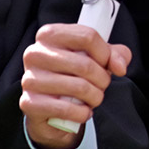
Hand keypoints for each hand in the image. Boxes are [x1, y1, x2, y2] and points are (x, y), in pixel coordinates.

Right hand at [19, 24, 131, 148]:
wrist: (50, 109)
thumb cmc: (74, 76)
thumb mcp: (97, 58)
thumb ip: (114, 55)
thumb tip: (119, 66)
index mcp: (50, 34)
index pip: (87, 36)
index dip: (105, 53)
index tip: (107, 64)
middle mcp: (35, 53)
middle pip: (85, 64)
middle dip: (102, 79)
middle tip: (102, 85)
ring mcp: (30, 78)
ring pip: (79, 87)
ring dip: (95, 97)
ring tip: (94, 98)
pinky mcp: (29, 103)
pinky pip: (66, 109)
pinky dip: (82, 113)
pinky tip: (83, 112)